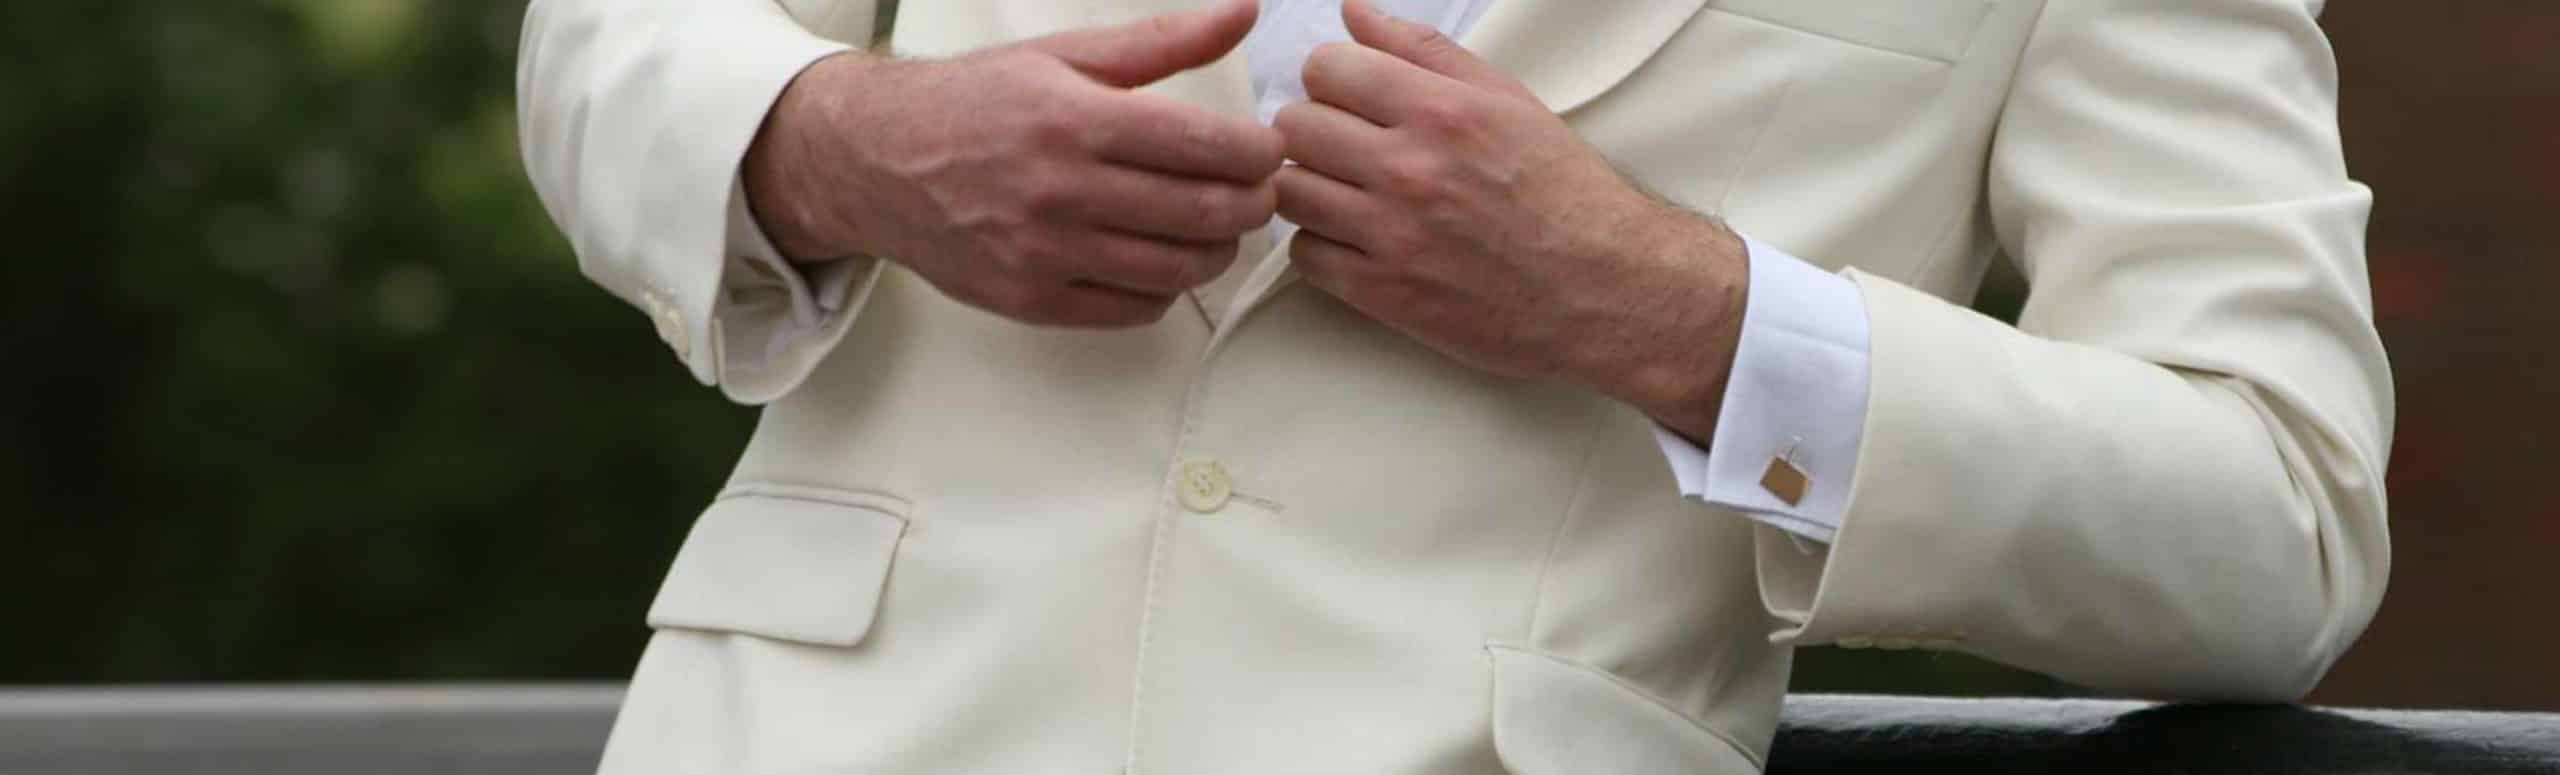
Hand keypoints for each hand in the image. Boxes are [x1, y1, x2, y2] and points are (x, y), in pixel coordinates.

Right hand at [743, 0, 1283, 327]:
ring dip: (1218, 250)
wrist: (875, 161)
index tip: (1268, 149)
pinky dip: (1167, 288)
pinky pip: (1135, 309)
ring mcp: (1045, 253)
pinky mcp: (1031, 300)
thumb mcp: (1064, 54)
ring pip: (1178, 270)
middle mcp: (1061, 191)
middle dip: (1253, 205)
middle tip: (1259, 192)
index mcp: (1076, 120)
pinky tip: (1161, 255)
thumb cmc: (975, 102)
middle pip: (1205, 215)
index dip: (1260, 154)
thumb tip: (1244, 10)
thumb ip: (1162, 40)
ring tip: (1217, 224)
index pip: (1208, 148)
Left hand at [1273, 0, 1747, 438]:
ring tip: (1349, 193)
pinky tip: (1357, 239)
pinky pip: (1304, 254)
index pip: (1326, 67)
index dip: (1332, 78)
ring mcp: (1392, 235)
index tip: (1352, 97)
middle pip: (1295, 126)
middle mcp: (1410, 169)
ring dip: (1311, 186)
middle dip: (1314, 129)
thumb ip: (1423, 51)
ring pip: (1289, 190)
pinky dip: (1321, 244)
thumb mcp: (1506, 100)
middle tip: (1348, 146)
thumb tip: (1352, 13)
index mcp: (1442, 111)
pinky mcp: (1384, 294)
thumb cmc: (1560, 190)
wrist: (1603, 288)